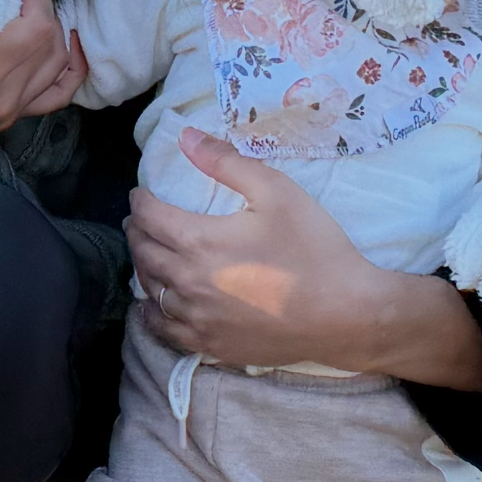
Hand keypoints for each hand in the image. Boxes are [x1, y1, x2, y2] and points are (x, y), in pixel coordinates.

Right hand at [0, 0, 86, 232]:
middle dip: (41, 4)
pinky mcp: (6, 119)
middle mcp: (0, 95)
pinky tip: (68, 45)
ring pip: (58, 64)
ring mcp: (6, 111)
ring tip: (32, 9)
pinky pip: (56, 96)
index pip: (37, 24)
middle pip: (51, 40)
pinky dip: (69, 68)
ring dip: (53, 29)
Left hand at [129, 129, 481, 387]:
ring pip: (150, 291)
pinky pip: (165, 328)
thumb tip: (186, 136)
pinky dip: (153, 311)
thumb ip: (227, 162)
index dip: (141, 201)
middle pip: (144, 253)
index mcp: (200, 242)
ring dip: (143, 268)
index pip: (150, 217)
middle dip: (137, 231)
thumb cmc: (314, 249)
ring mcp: (197, 319)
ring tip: (148, 254)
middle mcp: (188, 282)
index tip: (141, 194)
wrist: (344, 315)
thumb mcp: (277, 192)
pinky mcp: (211, 345)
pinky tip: (154, 303)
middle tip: (138, 220)